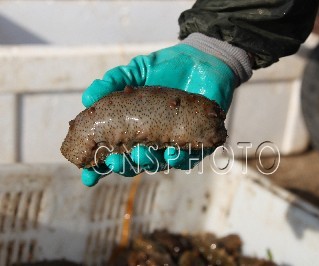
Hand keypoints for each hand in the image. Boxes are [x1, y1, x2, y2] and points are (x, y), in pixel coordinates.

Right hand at [81, 33, 251, 185]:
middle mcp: (152, 141)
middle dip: (123, 166)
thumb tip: (87, 97)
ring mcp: (174, 143)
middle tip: (115, 161)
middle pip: (134, 164)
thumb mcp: (135, 72)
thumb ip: (113, 81)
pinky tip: (173, 153)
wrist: (201, 60)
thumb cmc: (165, 69)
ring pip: (160, 164)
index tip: (87, 176)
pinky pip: (190, 157)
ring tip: (141, 154)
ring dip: (149, 163)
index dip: (99, 169)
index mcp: (134, 129)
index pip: (113, 153)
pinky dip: (180, 158)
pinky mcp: (198, 142)